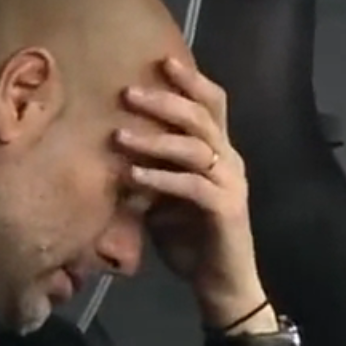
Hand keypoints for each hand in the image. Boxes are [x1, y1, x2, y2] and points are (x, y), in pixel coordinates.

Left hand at [116, 57, 274, 331]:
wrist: (220, 286)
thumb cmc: (191, 241)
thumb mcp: (163, 200)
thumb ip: (149, 172)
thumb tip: (114, 150)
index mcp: (219, 152)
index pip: (212, 104)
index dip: (190, 80)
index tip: (161, 59)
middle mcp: (230, 161)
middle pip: (202, 117)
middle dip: (165, 100)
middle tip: (128, 92)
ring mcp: (231, 184)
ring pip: (194, 148)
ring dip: (154, 139)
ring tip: (119, 135)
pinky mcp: (226, 209)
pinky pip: (192, 185)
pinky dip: (162, 178)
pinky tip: (134, 175)